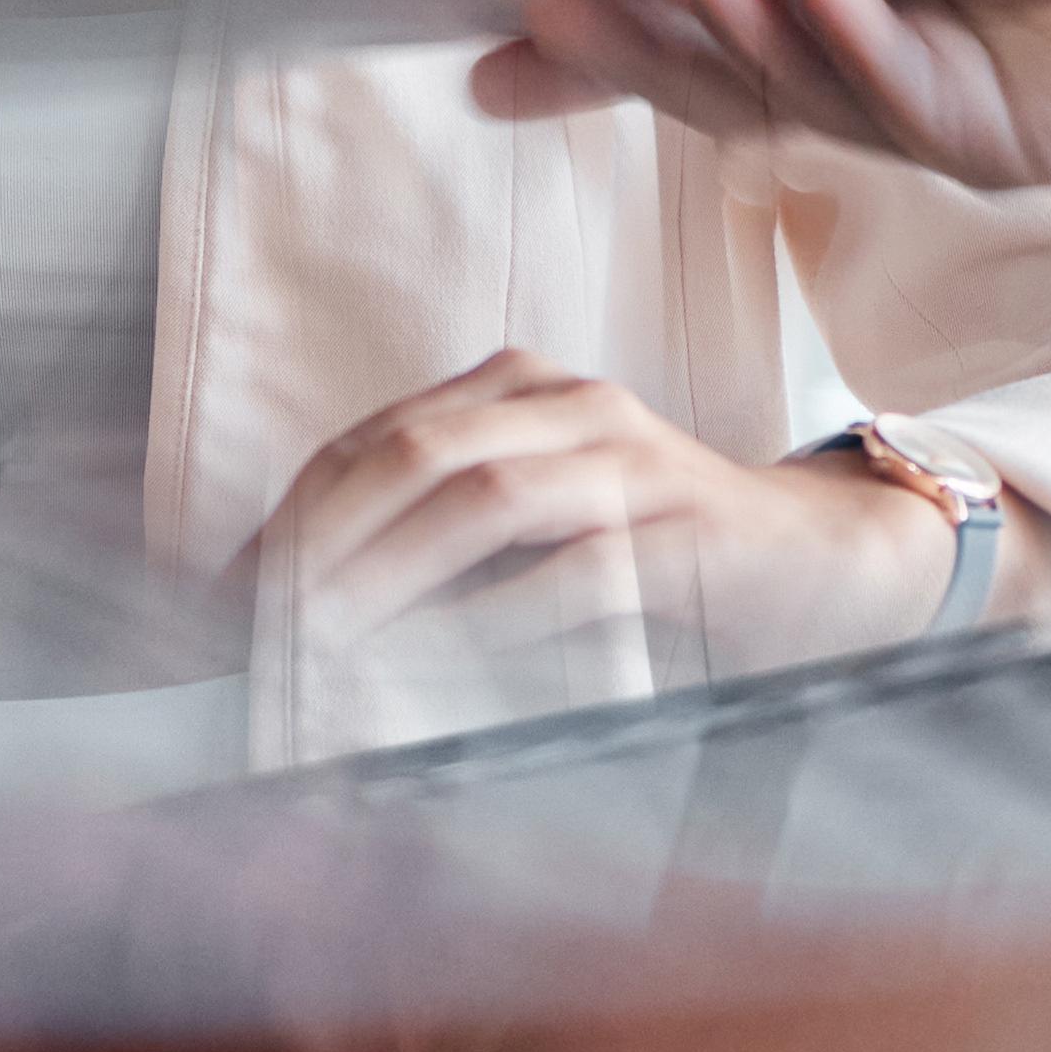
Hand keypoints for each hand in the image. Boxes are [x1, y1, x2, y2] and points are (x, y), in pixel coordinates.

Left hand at [254, 350, 963, 680]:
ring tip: (333, 640)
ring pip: (488, 497)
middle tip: (262, 622)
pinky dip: (505, 616)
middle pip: (415, 453)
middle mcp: (571, 405)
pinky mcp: (688, 530)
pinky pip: (583, 566)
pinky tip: (450, 661)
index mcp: (519, 390)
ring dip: (397, 575)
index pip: (374, 438)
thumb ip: (445, 543)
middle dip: (326, 540)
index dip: (294, 514)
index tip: (232, 595)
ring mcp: (634, 461)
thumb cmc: (654, 556)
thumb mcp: (536, 530)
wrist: (818, 562)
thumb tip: (314, 610)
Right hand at [481, 0, 1050, 179]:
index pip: (711, 26)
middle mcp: (887, 70)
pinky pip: (879, 86)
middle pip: (724, 74)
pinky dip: (829, 15)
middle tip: (529, 3)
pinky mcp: (993, 142)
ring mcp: (935, 118)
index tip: (491, 38)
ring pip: (782, 92)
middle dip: (622, 42)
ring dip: (712, 16)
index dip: (604, 39)